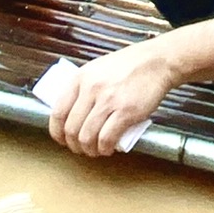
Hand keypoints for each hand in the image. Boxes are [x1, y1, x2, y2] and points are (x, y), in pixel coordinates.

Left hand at [48, 39, 177, 155]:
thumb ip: (84, 87)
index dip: (57, 133)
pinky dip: (104, 149)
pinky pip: (107, 138)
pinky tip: (108, 149)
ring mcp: (108, 101)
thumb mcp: (97, 69)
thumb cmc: (129, 65)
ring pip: (87, 137)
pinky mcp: (126, 112)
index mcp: (80, 78)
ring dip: (89, 150)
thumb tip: (73, 110)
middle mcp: (90, 89)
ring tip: (95, 150)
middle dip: (74, 145)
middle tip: (81, 148)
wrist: (156, 62)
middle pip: (71, 129)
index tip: (62, 140)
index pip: (57, 112)